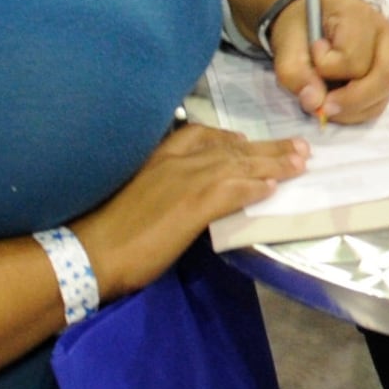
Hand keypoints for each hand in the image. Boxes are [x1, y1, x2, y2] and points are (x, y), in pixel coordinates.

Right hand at [71, 125, 309, 299]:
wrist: (88, 252)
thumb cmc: (104, 231)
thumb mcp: (135, 194)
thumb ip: (161, 187)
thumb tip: (182, 195)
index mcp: (157, 156)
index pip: (202, 136)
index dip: (231, 139)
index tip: (247, 140)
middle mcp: (174, 160)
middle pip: (230, 148)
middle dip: (266, 148)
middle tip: (298, 147)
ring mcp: (185, 180)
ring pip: (239, 165)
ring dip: (273, 164)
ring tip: (300, 163)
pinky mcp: (192, 205)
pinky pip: (232, 191)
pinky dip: (254, 187)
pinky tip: (272, 188)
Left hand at [267, 0, 388, 123]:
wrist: (311, 16)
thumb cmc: (302, 24)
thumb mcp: (287, 42)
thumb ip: (295, 73)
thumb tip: (316, 104)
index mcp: (360, 17)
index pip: (354, 59)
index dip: (327, 69)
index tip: (312, 55)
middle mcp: (384, 34)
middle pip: (386, 77)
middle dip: (352, 101)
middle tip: (323, 108)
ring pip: (385, 94)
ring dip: (354, 110)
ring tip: (326, 103)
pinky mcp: (388, 73)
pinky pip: (380, 101)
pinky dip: (358, 111)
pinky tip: (338, 103)